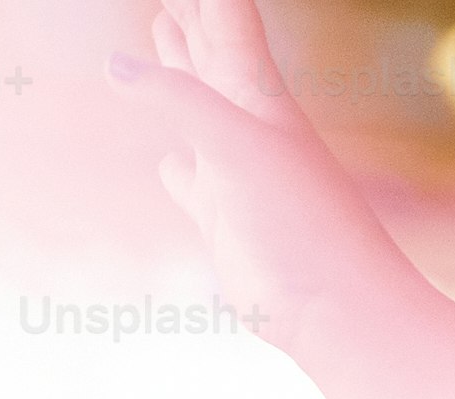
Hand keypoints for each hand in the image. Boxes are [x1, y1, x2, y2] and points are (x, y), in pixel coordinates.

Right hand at [108, 0, 399, 351]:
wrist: (340, 313)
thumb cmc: (304, 228)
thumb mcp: (239, 147)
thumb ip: (181, 100)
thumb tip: (113, 66)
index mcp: (257, 98)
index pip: (225, 21)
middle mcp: (247, 127)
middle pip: (208, 51)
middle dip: (186, 13)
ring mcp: (235, 173)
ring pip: (196, 106)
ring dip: (178, 69)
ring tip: (164, 31)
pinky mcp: (223, 221)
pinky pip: (191, 182)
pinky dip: (177, 169)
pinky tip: (170, 164)